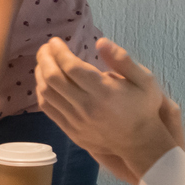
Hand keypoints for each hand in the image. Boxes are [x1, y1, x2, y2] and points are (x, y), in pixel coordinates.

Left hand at [34, 37, 181, 183]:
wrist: (140, 143)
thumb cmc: (142, 107)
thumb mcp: (144, 80)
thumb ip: (123, 60)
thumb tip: (100, 42)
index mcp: (104, 92)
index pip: (72, 67)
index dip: (59, 51)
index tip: (55, 41)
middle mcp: (86, 107)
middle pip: (54, 79)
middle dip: (45, 58)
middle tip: (46, 48)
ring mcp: (76, 121)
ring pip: (47, 94)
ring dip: (40, 74)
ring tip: (44, 61)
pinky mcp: (71, 131)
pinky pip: (48, 109)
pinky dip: (42, 92)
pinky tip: (44, 82)